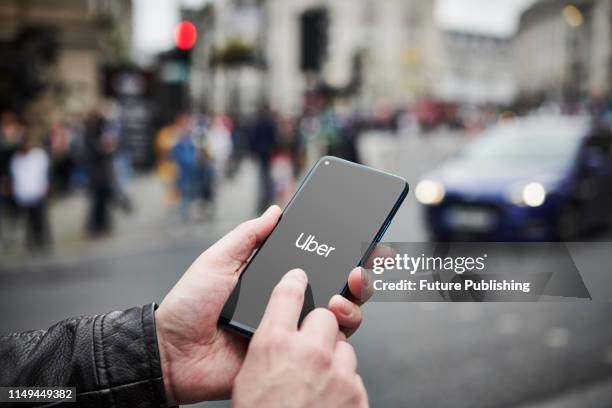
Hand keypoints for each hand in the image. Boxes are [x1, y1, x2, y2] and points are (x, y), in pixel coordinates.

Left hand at [155, 206, 367, 404]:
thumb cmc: (189, 305)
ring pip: (337, 319)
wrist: (173, 352)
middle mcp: (287, 304)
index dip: (339, 255)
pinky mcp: (289, 357)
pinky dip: (336, 335)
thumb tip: (275, 210)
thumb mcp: (218, 261)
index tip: (359, 243)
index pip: (314, 265)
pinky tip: (332, 320)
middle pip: (335, 290)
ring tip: (341, 296)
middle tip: (358, 270)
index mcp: (273, 281)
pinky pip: (322, 348)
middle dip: (356, 278)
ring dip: (351, 304)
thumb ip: (247, 237)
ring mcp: (290, 331)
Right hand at [233, 269, 368, 407]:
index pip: (288, 292)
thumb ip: (268, 347)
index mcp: (273, 344)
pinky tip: (326, 399)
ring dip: (334, 358)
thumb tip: (282, 332)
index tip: (300, 276)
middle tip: (310, 347)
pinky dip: (343, 384)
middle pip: (326, 315)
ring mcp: (337, 373)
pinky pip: (354, 376)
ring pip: (345, 346)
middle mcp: (308, 351)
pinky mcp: (356, 394)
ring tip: (316, 382)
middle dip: (320, 327)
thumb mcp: (248, 378)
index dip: (295, 280)